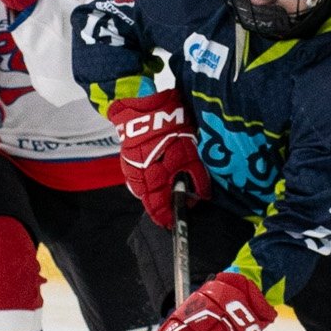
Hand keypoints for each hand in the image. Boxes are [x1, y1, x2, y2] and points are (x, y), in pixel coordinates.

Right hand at [107, 91, 209, 229]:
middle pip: (151, 202)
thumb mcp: (189, 155)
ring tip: (171, 184)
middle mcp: (139, 180)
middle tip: (180, 201)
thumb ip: (196, 178)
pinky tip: (160, 170)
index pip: (158, 211)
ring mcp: (131, 170)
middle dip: (165, 204)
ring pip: (145, 190)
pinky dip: (151, 178)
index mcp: (153, 182)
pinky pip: (140, 177)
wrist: (145, 108)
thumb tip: (202, 196)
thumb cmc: (169, 131)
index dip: (168, 218)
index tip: (175, 223)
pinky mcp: (128, 160)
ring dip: (158, 190)